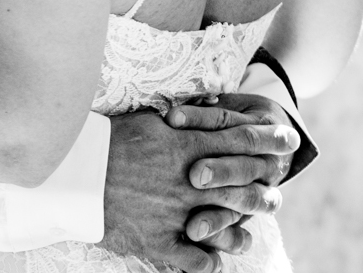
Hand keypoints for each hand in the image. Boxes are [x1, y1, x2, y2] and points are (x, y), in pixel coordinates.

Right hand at [101, 108, 296, 272]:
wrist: (76, 174)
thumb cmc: (109, 140)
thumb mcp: (149, 120)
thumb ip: (182, 118)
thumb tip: (205, 105)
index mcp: (189, 147)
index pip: (240, 142)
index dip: (267, 141)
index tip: (286, 141)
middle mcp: (190, 181)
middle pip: (240, 185)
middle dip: (263, 190)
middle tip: (275, 194)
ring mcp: (177, 213)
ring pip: (223, 224)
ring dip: (240, 233)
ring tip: (249, 239)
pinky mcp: (159, 241)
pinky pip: (193, 259)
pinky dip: (207, 263)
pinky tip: (213, 263)